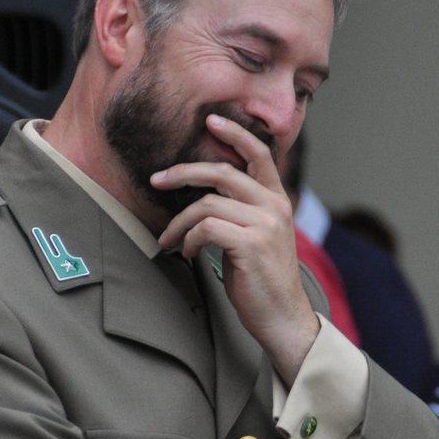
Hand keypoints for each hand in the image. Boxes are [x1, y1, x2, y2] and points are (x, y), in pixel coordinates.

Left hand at [152, 115, 319, 380]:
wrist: (282, 316)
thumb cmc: (263, 279)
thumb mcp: (259, 236)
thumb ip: (243, 211)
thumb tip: (204, 197)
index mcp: (278, 200)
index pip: (260, 154)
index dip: (235, 135)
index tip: (211, 122)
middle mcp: (275, 206)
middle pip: (222, 172)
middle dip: (183, 172)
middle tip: (156, 180)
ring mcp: (265, 224)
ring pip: (206, 204)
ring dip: (180, 222)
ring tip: (170, 240)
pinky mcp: (251, 244)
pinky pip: (206, 228)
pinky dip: (190, 240)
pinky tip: (191, 253)